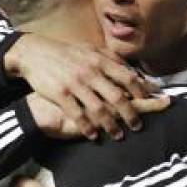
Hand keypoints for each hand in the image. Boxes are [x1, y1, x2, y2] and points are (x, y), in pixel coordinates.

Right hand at [6, 33, 157, 139]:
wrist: (35, 53)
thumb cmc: (66, 53)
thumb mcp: (91, 49)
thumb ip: (112, 60)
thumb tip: (133, 72)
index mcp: (100, 60)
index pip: (128, 77)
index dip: (142, 91)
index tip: (152, 102)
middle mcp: (90, 71)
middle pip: (117, 97)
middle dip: (131, 114)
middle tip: (138, 126)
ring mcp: (75, 83)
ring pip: (99, 109)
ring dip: (111, 125)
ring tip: (118, 135)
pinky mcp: (61, 94)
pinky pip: (77, 115)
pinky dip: (87, 127)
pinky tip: (93, 136)